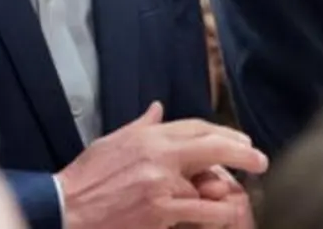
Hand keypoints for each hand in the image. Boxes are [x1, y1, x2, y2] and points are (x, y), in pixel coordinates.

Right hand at [57, 102, 267, 228]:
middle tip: (259, 160)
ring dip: (222, 191)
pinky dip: (218, 213)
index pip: (195, 127)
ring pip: (207, 183)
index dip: (222, 133)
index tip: (240, 140)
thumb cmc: (84, 179)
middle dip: (241, 151)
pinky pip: (201, 211)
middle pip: (212, 145)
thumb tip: (156, 109)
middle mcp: (158, 155)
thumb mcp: (111, 143)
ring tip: (235, 198)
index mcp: (148, 136)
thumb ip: (141, 126)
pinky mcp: (160, 211)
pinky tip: (228, 214)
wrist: (63, 210)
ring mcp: (161, 184)